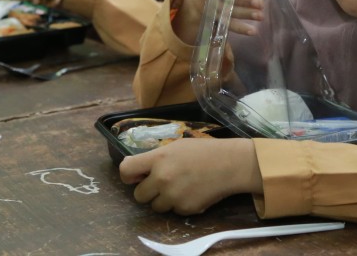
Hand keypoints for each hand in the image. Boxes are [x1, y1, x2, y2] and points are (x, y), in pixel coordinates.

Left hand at [119, 138, 262, 214]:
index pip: (126, 170)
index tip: (135, 177)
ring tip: (180, 187)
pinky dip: (180, 204)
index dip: (128, 176)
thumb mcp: (176, 146)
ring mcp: (173, 196)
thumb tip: (137, 169)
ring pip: (156, 207)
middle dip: (149, 191)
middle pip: (139, 196)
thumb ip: (156, 158)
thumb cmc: (204, 151)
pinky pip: (174, 211)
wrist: (230, 164)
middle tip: (162, 184)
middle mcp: (162, 179)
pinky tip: (192, 192)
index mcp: (158, 159)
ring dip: (164, 200)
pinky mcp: (185, 209)